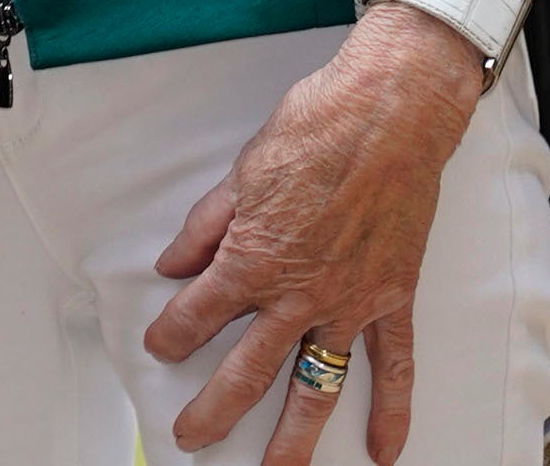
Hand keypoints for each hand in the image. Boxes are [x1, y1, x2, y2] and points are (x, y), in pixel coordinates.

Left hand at [143, 5, 486, 463]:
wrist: (388, 116)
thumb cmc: (312, 131)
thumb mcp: (240, 174)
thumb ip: (205, 229)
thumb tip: (173, 266)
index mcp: (253, 258)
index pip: (198, 312)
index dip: (172, 333)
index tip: (158, 347)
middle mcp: (299, 293)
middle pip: (249, 369)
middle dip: (215, 409)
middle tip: (192, 439)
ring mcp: (349, 303)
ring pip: (317, 384)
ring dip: (295, 436)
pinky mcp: (392, 298)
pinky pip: (392, 366)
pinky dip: (390, 411)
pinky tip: (380, 451)